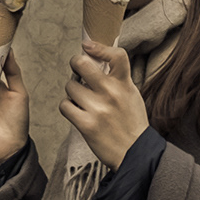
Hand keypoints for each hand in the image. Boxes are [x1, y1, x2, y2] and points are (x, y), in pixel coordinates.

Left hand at [59, 40, 148, 168]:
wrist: (134, 153)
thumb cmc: (131, 124)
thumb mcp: (131, 95)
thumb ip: (117, 79)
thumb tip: (97, 60)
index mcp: (124, 84)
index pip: (117, 55)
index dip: (99, 47)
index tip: (87, 46)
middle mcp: (111, 93)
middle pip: (82, 64)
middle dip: (76, 64)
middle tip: (78, 71)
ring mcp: (98, 109)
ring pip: (70, 86)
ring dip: (72, 92)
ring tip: (82, 100)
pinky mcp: (86, 124)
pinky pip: (65, 106)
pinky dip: (68, 108)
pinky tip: (77, 113)